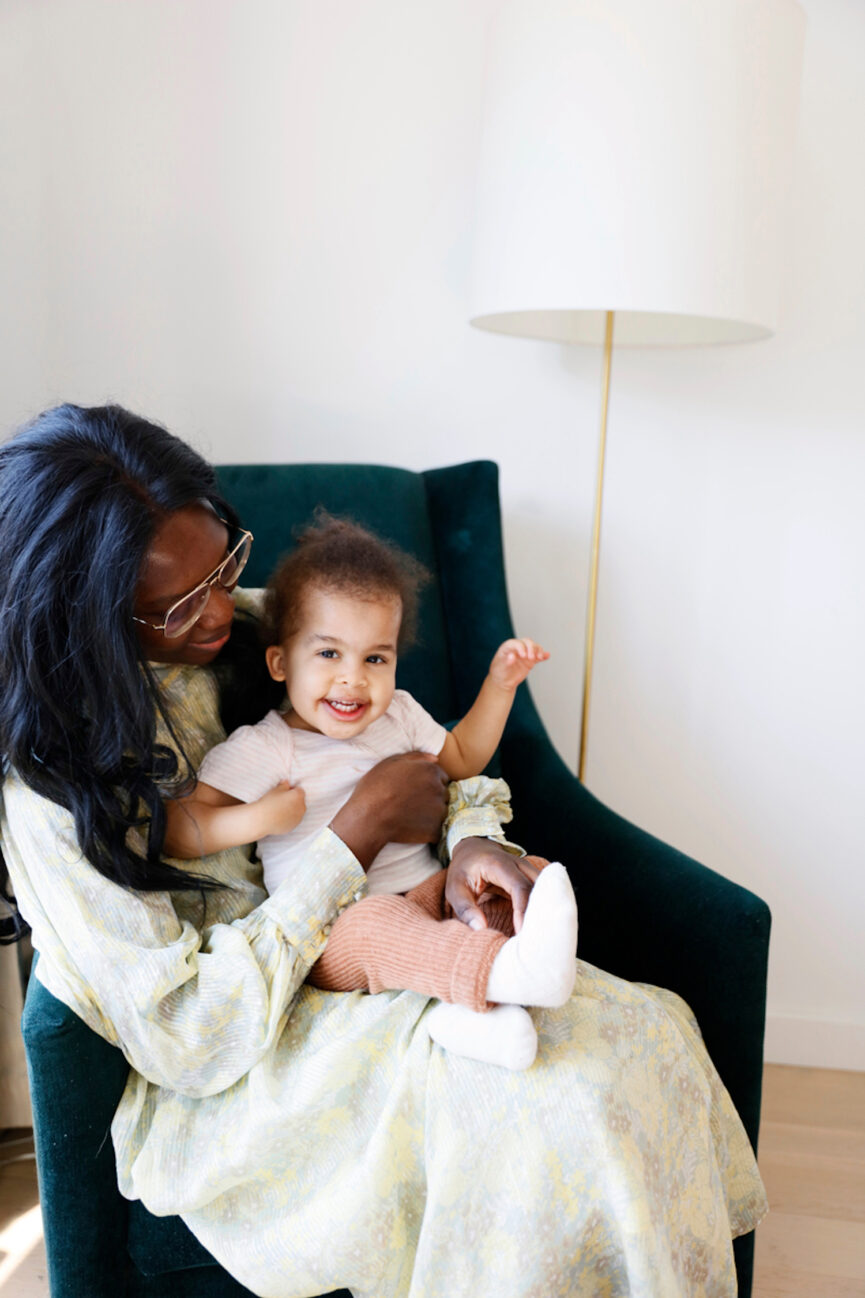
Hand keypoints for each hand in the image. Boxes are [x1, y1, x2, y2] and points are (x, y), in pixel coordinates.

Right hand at [256, 782, 305, 835]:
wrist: (262, 820)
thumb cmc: (269, 802)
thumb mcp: (275, 790)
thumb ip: (284, 785)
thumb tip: (287, 782)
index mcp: (298, 796)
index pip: (299, 790)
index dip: (292, 790)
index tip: (285, 791)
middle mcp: (302, 807)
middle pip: (300, 801)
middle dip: (294, 800)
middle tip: (282, 800)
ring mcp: (298, 818)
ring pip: (298, 811)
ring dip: (293, 809)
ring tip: (280, 809)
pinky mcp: (294, 826)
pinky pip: (294, 820)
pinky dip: (289, 818)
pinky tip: (280, 817)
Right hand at [330, 751, 448, 869]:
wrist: (368, 818)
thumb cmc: (375, 788)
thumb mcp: (391, 763)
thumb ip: (416, 757)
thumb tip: (436, 758)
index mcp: (431, 771)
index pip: (442, 777)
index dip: (427, 783)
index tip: (414, 790)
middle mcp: (440, 789)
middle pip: (443, 794)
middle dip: (432, 798)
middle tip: (411, 804)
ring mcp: (439, 811)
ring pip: (441, 812)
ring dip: (431, 814)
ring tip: (410, 816)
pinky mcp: (435, 830)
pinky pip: (436, 830)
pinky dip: (427, 831)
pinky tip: (411, 828)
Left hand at [446, 838, 545, 932]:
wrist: (473, 848)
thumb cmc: (463, 870)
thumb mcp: (455, 888)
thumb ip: (465, 909)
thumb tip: (480, 929)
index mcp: (500, 865)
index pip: (520, 887)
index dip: (523, 910)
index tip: (521, 933)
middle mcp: (519, 865)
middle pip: (540, 888)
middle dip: (541, 914)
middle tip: (536, 941)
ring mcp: (528, 870)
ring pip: (547, 890)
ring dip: (545, 912)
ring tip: (541, 936)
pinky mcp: (532, 878)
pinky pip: (544, 893)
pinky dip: (544, 909)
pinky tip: (541, 928)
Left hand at [488, 638, 549, 691]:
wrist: (503, 681)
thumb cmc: (499, 672)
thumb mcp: (500, 668)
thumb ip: (506, 662)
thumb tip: (512, 656)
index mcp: (508, 647)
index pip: (516, 643)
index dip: (521, 647)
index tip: (523, 656)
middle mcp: (517, 648)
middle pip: (527, 642)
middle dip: (531, 648)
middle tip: (531, 658)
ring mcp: (525, 653)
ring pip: (534, 647)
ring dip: (538, 651)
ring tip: (539, 658)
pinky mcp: (531, 660)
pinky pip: (538, 656)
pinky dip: (543, 655)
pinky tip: (547, 656)